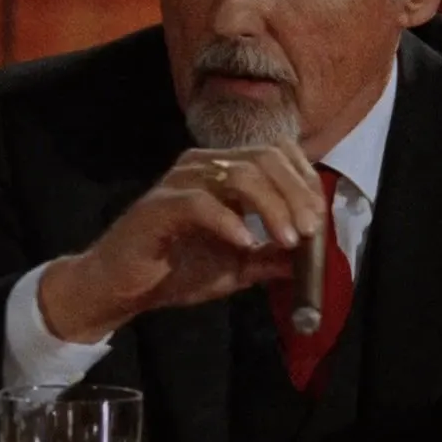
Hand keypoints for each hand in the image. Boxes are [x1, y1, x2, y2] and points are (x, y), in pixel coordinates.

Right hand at [39, 141, 326, 341]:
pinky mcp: (159, 205)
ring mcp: (180, 180)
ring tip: (286, 240)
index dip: (303, 181)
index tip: (318, 220)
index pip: (275, 154)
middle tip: (309, 231)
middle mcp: (203, 165)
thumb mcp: (235, 267)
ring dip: (271, 207)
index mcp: (223, 171)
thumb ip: (270, 258)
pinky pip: (200, 202)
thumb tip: (312, 258)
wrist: (122, 288)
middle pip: (264, 158)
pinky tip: (244, 242)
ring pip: (239, 174)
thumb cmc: (175, 270)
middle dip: (294, 194)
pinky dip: (228, 221)